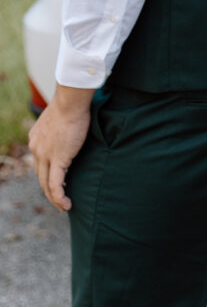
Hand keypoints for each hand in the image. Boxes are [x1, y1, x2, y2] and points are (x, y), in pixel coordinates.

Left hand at [28, 85, 92, 211]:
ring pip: (46, 184)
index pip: (38, 161)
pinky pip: (56, 185)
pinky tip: (66, 204)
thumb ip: (61, 126)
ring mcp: (44, 155)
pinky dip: (60, 197)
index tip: (58, 178)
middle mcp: (35, 148)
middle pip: (40, 175)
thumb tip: (71, 126)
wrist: (71, 101)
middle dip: (49, 189)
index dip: (46, 172)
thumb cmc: (71, 103)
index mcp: (35, 138)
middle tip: (59, 198)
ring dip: (54, 198)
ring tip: (64, 206)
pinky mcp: (57, 160)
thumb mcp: (60, 116)